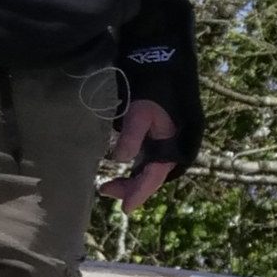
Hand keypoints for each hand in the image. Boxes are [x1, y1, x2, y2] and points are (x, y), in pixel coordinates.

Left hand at [105, 99, 177, 213]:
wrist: (163, 67)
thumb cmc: (154, 89)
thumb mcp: (140, 112)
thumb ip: (131, 136)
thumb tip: (119, 159)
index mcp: (171, 148)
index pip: (153, 177)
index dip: (138, 193)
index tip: (125, 209)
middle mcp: (170, 150)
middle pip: (149, 177)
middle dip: (129, 187)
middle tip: (105, 189)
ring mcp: (164, 145)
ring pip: (147, 171)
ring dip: (130, 180)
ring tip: (108, 185)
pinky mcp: (158, 138)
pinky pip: (146, 162)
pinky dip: (134, 169)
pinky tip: (121, 171)